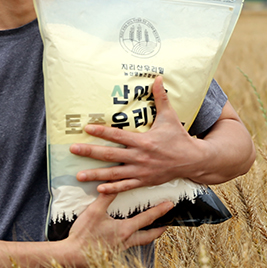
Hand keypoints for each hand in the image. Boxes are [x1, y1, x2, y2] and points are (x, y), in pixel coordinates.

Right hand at [67, 193, 172, 256]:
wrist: (73, 256)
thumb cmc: (84, 234)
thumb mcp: (94, 211)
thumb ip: (106, 196)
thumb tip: (113, 182)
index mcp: (125, 230)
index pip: (147, 218)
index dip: (159, 211)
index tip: (170, 205)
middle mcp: (126, 241)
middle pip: (149, 236)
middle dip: (159, 230)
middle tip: (167, 225)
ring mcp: (120, 249)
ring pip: (140, 242)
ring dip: (147, 236)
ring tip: (150, 230)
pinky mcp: (113, 253)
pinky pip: (129, 246)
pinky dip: (133, 240)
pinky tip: (127, 237)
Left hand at [69, 76, 207, 193]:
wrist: (193, 161)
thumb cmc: (179, 137)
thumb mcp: (170, 117)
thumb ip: (161, 98)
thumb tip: (158, 78)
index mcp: (144, 141)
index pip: (118, 136)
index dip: (101, 131)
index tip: (86, 128)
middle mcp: (140, 157)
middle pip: (110, 155)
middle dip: (90, 152)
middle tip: (73, 150)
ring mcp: (141, 171)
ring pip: (114, 174)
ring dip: (95, 175)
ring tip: (78, 175)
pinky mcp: (144, 182)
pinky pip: (125, 187)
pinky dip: (112, 189)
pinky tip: (98, 189)